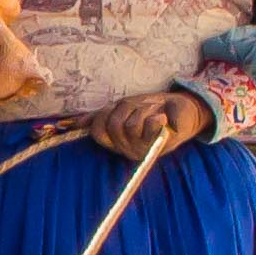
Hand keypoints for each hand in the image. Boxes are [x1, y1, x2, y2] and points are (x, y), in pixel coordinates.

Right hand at [89, 89, 216, 161]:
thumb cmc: (151, 108)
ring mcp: (144, 149)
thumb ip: (100, 116)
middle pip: (114, 126)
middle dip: (127, 108)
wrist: (180, 108)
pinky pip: (149, 129)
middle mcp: (127, 149)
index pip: (98, 132)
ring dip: (143, 110)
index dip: (103, 116)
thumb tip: (75, 123)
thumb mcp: (123, 109)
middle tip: (142, 105)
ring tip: (154, 111)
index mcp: (116, 141)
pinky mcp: (161, 146)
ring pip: (131, 126)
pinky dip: (155, 118)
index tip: (116, 107)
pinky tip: (162, 119)